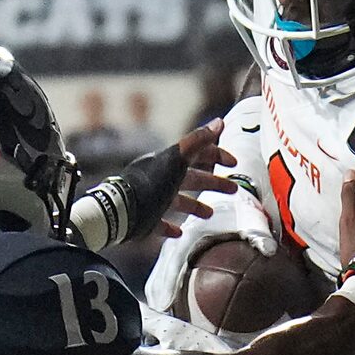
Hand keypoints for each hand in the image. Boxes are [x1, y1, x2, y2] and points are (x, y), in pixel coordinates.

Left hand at [91, 121, 237, 242]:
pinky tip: (180, 231)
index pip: (197, 154)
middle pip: (191, 178)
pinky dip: (171, 226)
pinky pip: (159, 223)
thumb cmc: (150, 185)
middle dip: (213, 182)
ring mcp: (151, 200)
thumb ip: (197, 141)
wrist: (120, 212)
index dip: (216, 155)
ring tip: (211, 214)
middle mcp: (160, 179)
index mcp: (168, 162)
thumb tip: (218, 122)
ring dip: (195, 205)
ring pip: (178, 201)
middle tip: (233, 189)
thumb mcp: (176, 160)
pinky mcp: (143, 220)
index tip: (234, 164)